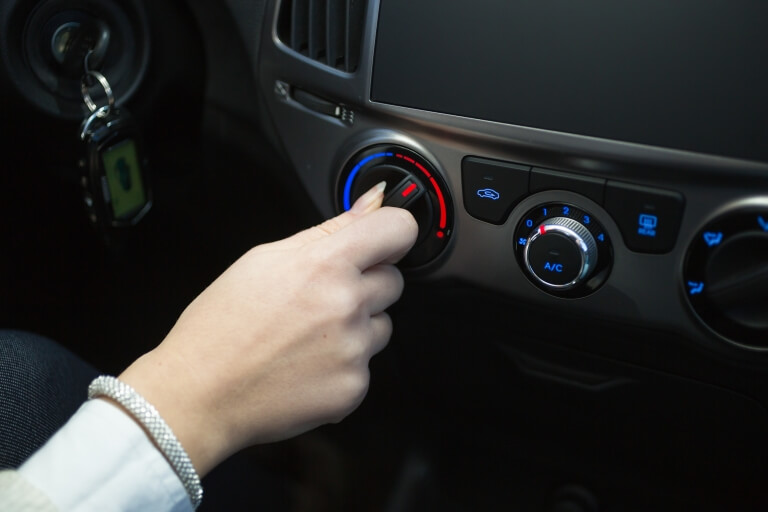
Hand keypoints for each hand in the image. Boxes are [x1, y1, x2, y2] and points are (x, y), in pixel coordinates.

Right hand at [116, 183, 417, 475]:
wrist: (200, 393)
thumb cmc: (221, 326)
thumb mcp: (266, 259)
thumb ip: (330, 230)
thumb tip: (373, 202)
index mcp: (325, 265)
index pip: (399, 230)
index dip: (391, 233)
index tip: (382, 242)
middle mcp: (346, 306)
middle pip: (393, 280)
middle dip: (365, 284)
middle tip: (319, 299)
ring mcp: (353, 350)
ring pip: (382, 325)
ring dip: (357, 326)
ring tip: (307, 336)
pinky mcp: (354, 387)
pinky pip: (367, 364)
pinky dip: (344, 364)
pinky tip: (307, 363)